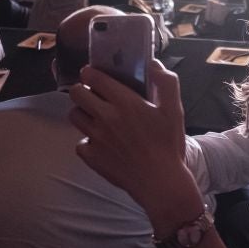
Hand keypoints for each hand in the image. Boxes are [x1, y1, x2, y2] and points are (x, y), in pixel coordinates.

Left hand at [69, 61, 191, 217]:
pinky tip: (101, 143)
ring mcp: (96, 138)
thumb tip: (154, 64)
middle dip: (82, 90)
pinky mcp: (92, 157)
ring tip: (95, 118)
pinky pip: (80, 144)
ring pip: (74, 116)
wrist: (160, 182)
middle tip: (93, 96)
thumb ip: (166, 83)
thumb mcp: (174, 110)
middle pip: (76, 94)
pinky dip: (87, 142)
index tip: (94, 76)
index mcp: (125, 102)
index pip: (93, 78)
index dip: (90, 73)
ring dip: (82, 113)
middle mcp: (105, 117)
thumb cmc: (168, 145)